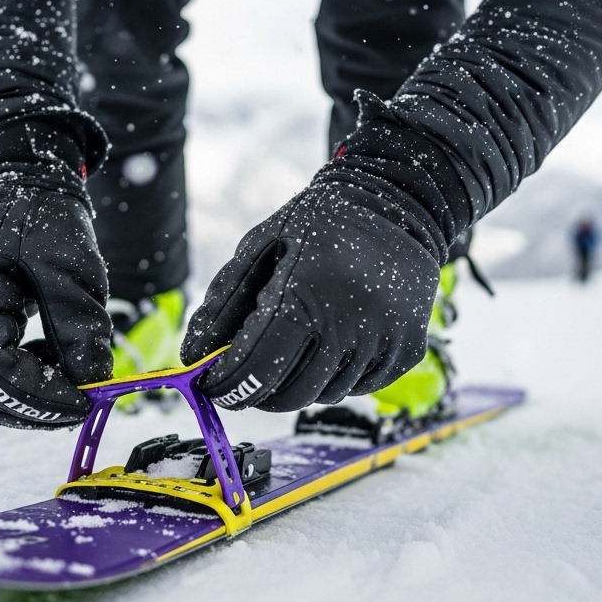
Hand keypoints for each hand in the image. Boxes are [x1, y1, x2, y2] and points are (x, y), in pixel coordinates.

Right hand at [0, 186, 111, 427]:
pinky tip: (51, 364)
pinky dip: (16, 381)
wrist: (16, 184)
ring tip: (69, 385)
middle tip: (78, 409)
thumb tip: (92, 381)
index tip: (84, 402)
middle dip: (29, 410)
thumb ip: (78, 325)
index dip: (39, 396)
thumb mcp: (70, 267)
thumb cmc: (41, 217)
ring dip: (22, 400)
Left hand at [181, 176, 441, 411]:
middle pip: (291, 393)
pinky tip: (331, 343)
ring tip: (294, 347)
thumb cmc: (320, 224)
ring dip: (298, 383)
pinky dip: (335, 377)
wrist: (396, 206)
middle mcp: (351, 322)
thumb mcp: (261, 247)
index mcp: (307, 291)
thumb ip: (224, 302)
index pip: (258, 366)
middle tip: (246, 377)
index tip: (213, 387)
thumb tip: (194, 355)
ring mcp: (385, 341)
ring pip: (324, 395)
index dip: (229, 385)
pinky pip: (358, 388)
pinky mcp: (408, 352)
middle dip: (259, 392)